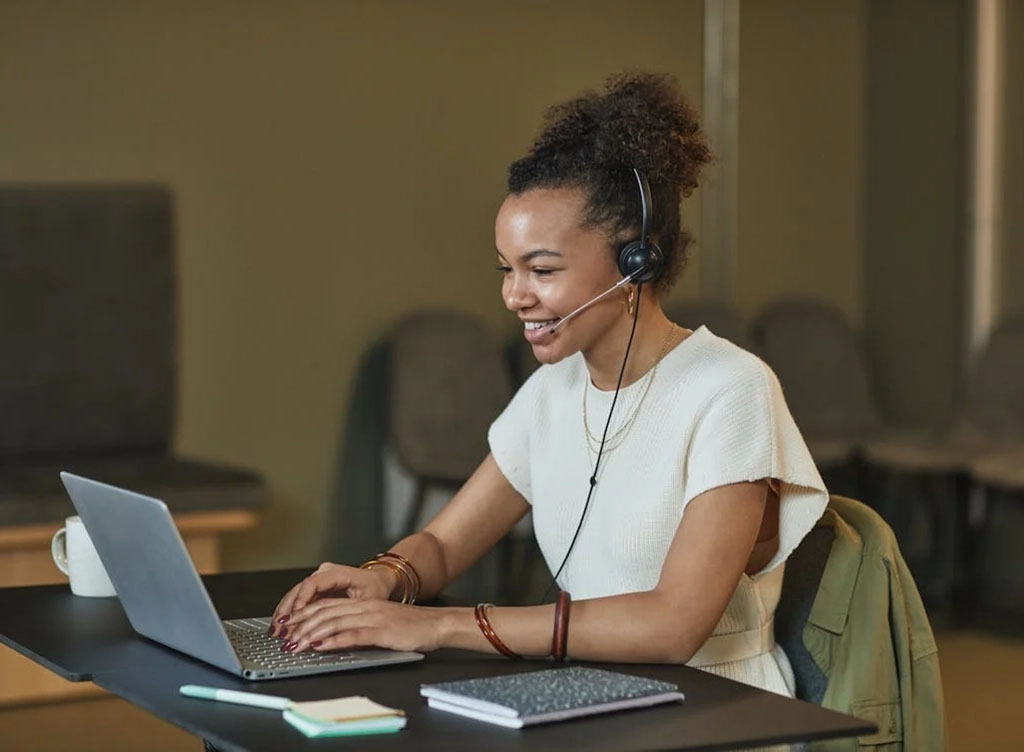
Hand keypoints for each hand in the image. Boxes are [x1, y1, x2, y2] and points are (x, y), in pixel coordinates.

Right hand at [270, 562, 393, 636]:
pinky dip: (290, 613)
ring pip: (295, 595)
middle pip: (299, 590)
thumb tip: (332, 629)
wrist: (379, 580)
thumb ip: (349, 612)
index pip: (313, 583)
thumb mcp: (368, 601)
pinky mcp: (316, 589)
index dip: (302, 600)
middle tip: (280, 630)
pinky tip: (281, 626)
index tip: (295, 616)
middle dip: (288, 611)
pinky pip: (299, 600)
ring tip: (276, 631)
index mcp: (337, 572)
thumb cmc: (376, 588)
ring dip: (284, 613)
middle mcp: (324, 573)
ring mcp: (318, 579)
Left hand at [280, 599, 449, 653]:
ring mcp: (373, 618)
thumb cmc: (411, 626)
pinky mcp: (381, 631)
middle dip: (301, 625)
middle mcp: (364, 607)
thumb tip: (332, 636)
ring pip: (334, 622)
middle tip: (284, 637)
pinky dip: (334, 641)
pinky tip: (321, 647)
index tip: (287, 624)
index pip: (326, 605)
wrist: (437, 624)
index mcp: (363, 603)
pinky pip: (353, 635)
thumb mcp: (381, 621)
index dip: (303, 613)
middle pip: (325, 612)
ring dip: (311, 634)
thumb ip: (358, 625)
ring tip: (296, 644)